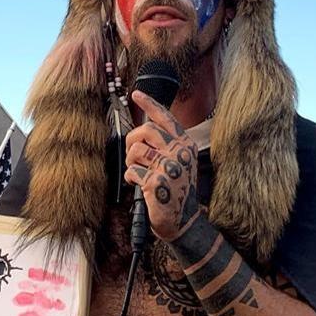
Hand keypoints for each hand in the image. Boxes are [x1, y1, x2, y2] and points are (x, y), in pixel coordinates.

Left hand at [123, 90, 199, 240]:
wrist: (182, 220)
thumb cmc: (176, 190)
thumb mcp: (177, 163)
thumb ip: (164, 145)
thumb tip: (141, 129)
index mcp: (185, 145)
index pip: (166, 118)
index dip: (149, 104)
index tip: (136, 94)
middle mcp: (180, 153)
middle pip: (146, 130)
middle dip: (133, 140)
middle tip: (133, 154)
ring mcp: (170, 167)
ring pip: (136, 150)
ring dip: (131, 162)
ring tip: (138, 172)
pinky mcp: (158, 182)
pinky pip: (133, 171)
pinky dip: (131, 178)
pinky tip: (140, 185)